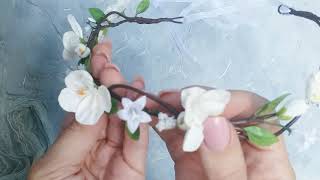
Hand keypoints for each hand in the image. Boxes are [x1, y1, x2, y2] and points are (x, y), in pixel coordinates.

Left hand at [28, 41, 148, 179]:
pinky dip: (141, 121)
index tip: (94, 59)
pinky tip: (140, 99)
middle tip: (108, 59)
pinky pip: (139, 142)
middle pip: (105, 110)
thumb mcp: (55, 168)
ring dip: (124, 97)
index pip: (83, 108)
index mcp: (71, 144)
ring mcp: (116, 156)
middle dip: (107, 83)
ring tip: (124, 75)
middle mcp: (94, 146)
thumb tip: (92, 103)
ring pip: (123, 121)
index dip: (88, 83)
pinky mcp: (135, 168)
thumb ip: (75, 136)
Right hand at [150, 89, 295, 179]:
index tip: (207, 106)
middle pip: (226, 113)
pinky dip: (164, 124)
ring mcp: (212, 155)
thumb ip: (228, 166)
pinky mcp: (190, 162)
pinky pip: (178, 137)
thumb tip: (213, 122)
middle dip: (200, 102)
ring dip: (177, 108)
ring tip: (156, 104)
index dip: (236, 103)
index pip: (260, 116)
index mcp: (266, 161)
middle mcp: (239, 152)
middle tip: (174, 99)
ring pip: (198, 121)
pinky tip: (152, 118)